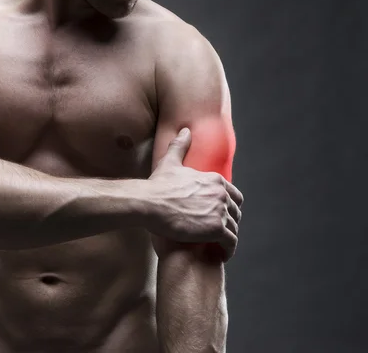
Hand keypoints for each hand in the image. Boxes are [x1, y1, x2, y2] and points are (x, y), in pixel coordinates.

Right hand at [145, 128, 243, 260]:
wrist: (148, 203)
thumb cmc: (156, 186)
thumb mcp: (170, 163)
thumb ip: (180, 146)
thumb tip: (184, 129)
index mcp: (215, 180)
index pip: (234, 196)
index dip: (228, 208)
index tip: (217, 218)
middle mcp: (222, 194)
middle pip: (236, 213)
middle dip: (229, 224)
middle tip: (216, 235)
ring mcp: (220, 211)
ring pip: (234, 229)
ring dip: (227, 239)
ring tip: (217, 248)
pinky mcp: (216, 229)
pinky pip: (230, 243)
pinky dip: (227, 251)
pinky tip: (218, 255)